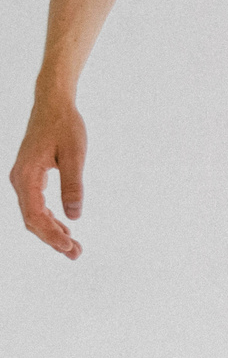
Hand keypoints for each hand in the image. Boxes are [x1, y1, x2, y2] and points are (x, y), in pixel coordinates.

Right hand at [10, 96, 86, 259]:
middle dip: (53, 239)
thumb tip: (74, 215)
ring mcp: (23, 178)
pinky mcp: (30, 176)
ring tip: (73, 247)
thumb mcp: (74, 155)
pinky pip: (36, 204)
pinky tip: (65, 227)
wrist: (53, 103)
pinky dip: (50, 218)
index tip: (69, 247)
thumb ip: (73, 185)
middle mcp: (20, 180)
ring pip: (34, 214)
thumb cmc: (64, 126)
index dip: (51, 235)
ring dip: (52, 231)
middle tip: (76, 254)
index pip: (35, 216)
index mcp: (26, 176)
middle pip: (32, 220)